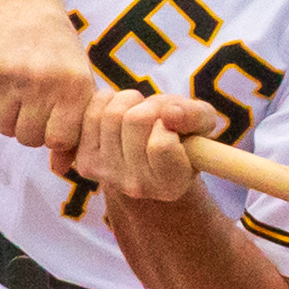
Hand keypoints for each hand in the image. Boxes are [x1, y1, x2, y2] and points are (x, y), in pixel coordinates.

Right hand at [0, 3, 96, 162]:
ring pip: (3, 127)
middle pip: (27, 138)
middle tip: (31, 102)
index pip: (57, 141)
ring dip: (6, 115)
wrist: (23, 6)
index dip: (51, 135)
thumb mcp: (74, 84)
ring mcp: (15, 77)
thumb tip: (60, 168)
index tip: (52, 117)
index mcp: (75, 87)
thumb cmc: (56, 53)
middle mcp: (46, 82)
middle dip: (27, 127)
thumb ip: (71, 128)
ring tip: (15, 90)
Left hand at [64, 88, 221, 204]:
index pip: (161, 144)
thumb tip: (169, 114)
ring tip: (140, 113)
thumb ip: (196, 116)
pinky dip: (109, 101)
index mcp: (171, 184)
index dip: (168, 121)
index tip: (171, 125)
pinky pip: (93, 111)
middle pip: (135, 120)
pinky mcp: (86, 161)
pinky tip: (121, 113)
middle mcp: (137, 187)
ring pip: (113, 113)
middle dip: (150, 105)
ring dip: (130, 101)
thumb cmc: (181, 136)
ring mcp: (107, 175)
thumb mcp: (202, 124)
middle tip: (156, 113)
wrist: (147, 157)